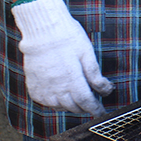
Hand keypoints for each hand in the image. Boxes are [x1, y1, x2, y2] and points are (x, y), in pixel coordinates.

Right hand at [11, 0, 112, 114]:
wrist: (42, 28)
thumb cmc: (67, 37)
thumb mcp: (87, 54)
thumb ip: (95, 75)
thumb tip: (106, 90)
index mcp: (72, 80)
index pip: (86, 102)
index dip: (95, 109)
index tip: (101, 112)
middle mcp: (56, 87)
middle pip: (73, 107)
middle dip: (84, 107)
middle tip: (90, 102)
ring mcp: (43, 87)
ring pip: (58, 107)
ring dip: (69, 106)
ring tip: (75, 98)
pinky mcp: (33, 85)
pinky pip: (44, 101)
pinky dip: (53, 102)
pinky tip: (59, 95)